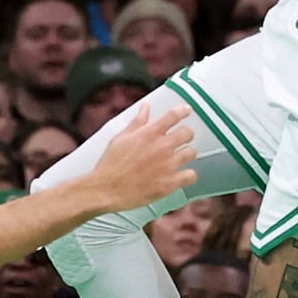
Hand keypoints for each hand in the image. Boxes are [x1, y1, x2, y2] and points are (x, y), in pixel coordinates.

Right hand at [82, 109, 196, 213]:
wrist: (106, 189)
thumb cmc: (111, 165)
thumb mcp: (121, 138)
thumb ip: (137, 122)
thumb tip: (145, 107)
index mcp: (148, 134)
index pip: (173, 115)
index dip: (183, 110)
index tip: (186, 110)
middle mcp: (161, 147)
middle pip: (187, 133)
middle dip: (185, 134)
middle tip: (181, 139)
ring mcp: (168, 165)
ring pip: (191, 153)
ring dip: (186, 154)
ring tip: (180, 158)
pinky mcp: (170, 183)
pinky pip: (191, 176)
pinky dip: (188, 175)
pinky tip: (182, 175)